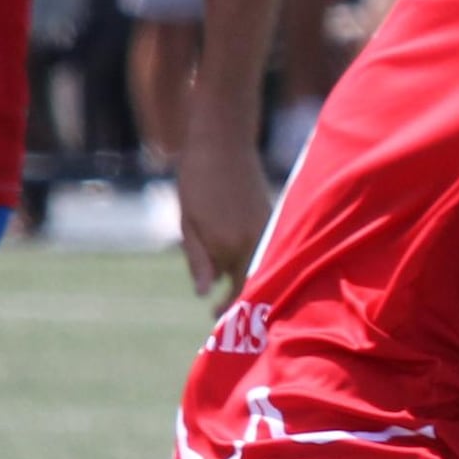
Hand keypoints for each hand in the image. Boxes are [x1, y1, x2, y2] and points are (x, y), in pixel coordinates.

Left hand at [173, 129, 272, 299]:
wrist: (222, 142)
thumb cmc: (196, 180)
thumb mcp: (188, 223)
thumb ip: (198, 260)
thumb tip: (203, 294)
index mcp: (228, 245)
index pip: (234, 289)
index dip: (225, 306)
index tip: (214, 316)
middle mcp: (252, 240)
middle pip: (251, 281)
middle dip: (239, 298)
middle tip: (219, 310)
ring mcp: (265, 228)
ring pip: (259, 265)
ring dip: (246, 278)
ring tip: (227, 286)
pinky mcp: (270, 217)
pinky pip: (265, 248)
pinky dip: (252, 259)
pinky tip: (237, 259)